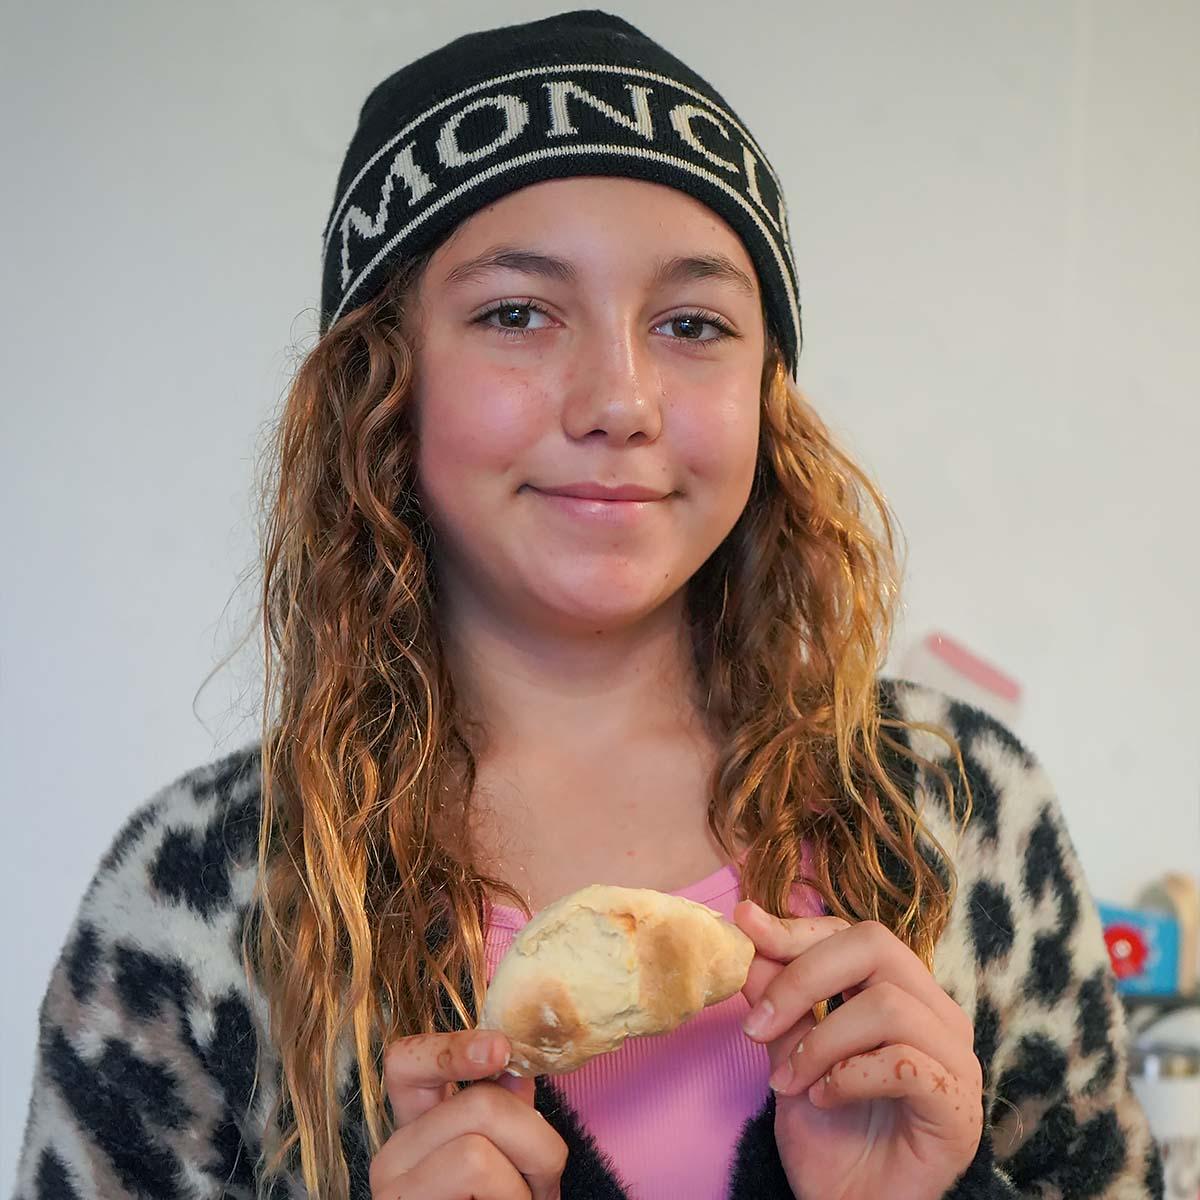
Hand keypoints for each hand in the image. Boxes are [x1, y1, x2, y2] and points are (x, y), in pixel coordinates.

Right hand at [371, 1029, 566, 1198]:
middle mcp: (393, 1156)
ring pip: (479, 1150)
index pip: (406, 1062)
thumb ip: (504, 1114)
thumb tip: (517, 1072)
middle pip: (478, 1105)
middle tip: (545, 1186)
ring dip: (525, 1184)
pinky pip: (481, 1184)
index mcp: (416, 1128)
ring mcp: (394, 1194)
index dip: (452, 1046)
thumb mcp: (504, 1160)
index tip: (501, 1048)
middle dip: (537, 1141)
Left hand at [732, 901, 983, 1199]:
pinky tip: (827, 1099)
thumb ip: (778, 999)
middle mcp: (936, 1013)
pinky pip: (904, 1063)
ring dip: (822, 1041)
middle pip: (876, 945)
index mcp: (901, 992)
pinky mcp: (959, 1105)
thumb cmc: (830, 1135)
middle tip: (759, 1023)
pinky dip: (851, 1076)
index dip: (797, 929)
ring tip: (792, 1080)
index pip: (853, 933)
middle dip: (803, 976)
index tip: (745, 927)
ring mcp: (955, 1058)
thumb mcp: (788, 1054)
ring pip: (887, 1004)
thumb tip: (747, 932)